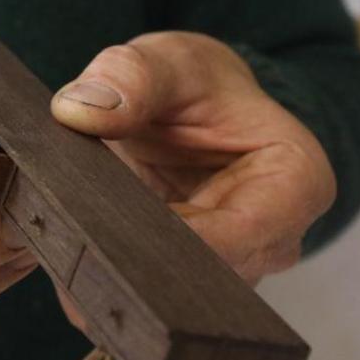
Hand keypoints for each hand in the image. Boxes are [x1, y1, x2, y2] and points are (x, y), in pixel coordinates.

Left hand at [49, 32, 334, 325]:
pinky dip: (98, 279)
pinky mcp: (181, 280)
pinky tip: (67, 251)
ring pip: (167, 298)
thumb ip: (130, 76)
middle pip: (203, 281)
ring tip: (66, 239)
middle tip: (72, 239)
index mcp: (292, 183)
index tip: (109, 231)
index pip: (241, 237)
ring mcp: (225, 267)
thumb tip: (83, 111)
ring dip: (114, 275)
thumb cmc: (193, 85)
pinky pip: (138, 297)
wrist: (183, 109)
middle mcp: (268, 241)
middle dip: (136, 264)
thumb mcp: (165, 61)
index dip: (172, 243)